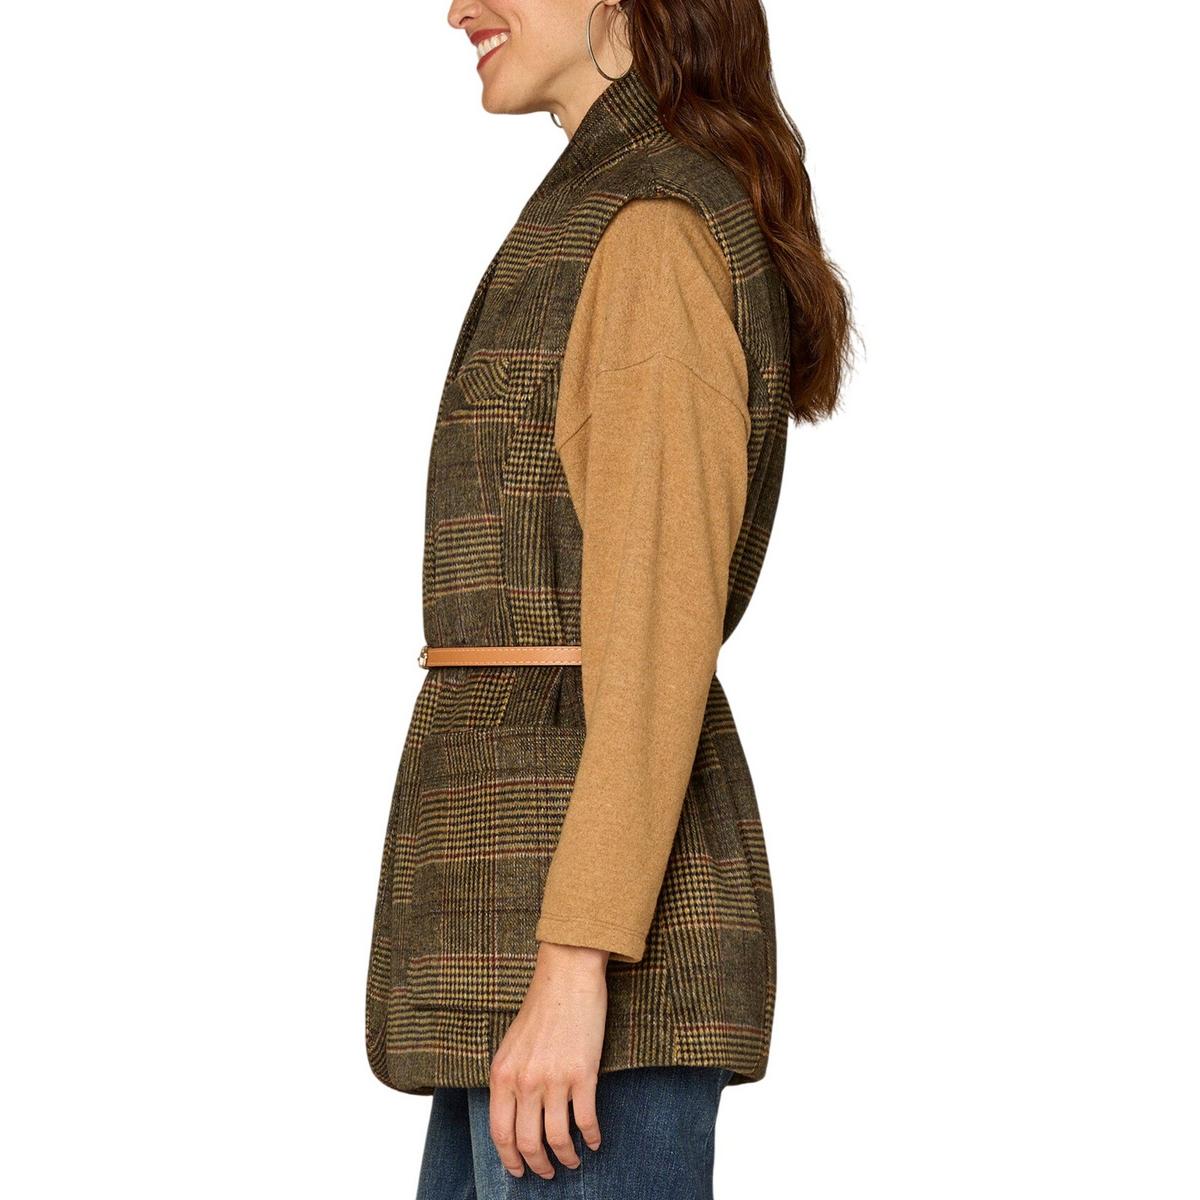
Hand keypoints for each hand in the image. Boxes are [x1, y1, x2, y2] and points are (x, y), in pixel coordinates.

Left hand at [488, 940, 608, 1178]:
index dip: (510, 1159)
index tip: (518, 1172)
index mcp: (502, 1074)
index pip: (500, 1133)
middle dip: (538, 1166)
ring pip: (558, 1139)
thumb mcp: (511, 1045)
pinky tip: (595, 1141)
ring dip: (567, 1158)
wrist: (567, 976)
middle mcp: (525, 1081)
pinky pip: (586, 1120)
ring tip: (573, 1161)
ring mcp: (554, 1079)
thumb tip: (514, 1118)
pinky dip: (592, 1137)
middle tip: (548, 1173)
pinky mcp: (583, 1074)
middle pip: (528, 1143)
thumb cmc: (541, 1007)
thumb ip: (509, 1080)